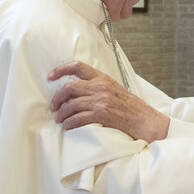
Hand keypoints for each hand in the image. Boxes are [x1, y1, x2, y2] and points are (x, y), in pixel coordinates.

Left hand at [48, 61, 169, 142]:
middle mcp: (100, 86)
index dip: (60, 69)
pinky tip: (67, 126)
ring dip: (61, 114)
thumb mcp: (113, 89)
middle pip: (69, 87)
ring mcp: (100, 100)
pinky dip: (69, 123)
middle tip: (53, 107)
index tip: (50, 77)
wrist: (144, 119)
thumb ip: (97, 86)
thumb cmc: (129, 106)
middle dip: (57, 98)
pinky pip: (78, 118)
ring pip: (71, 105)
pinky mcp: (101, 114)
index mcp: (102, 77)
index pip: (77, 66)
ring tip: (59, 119)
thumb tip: (77, 89)